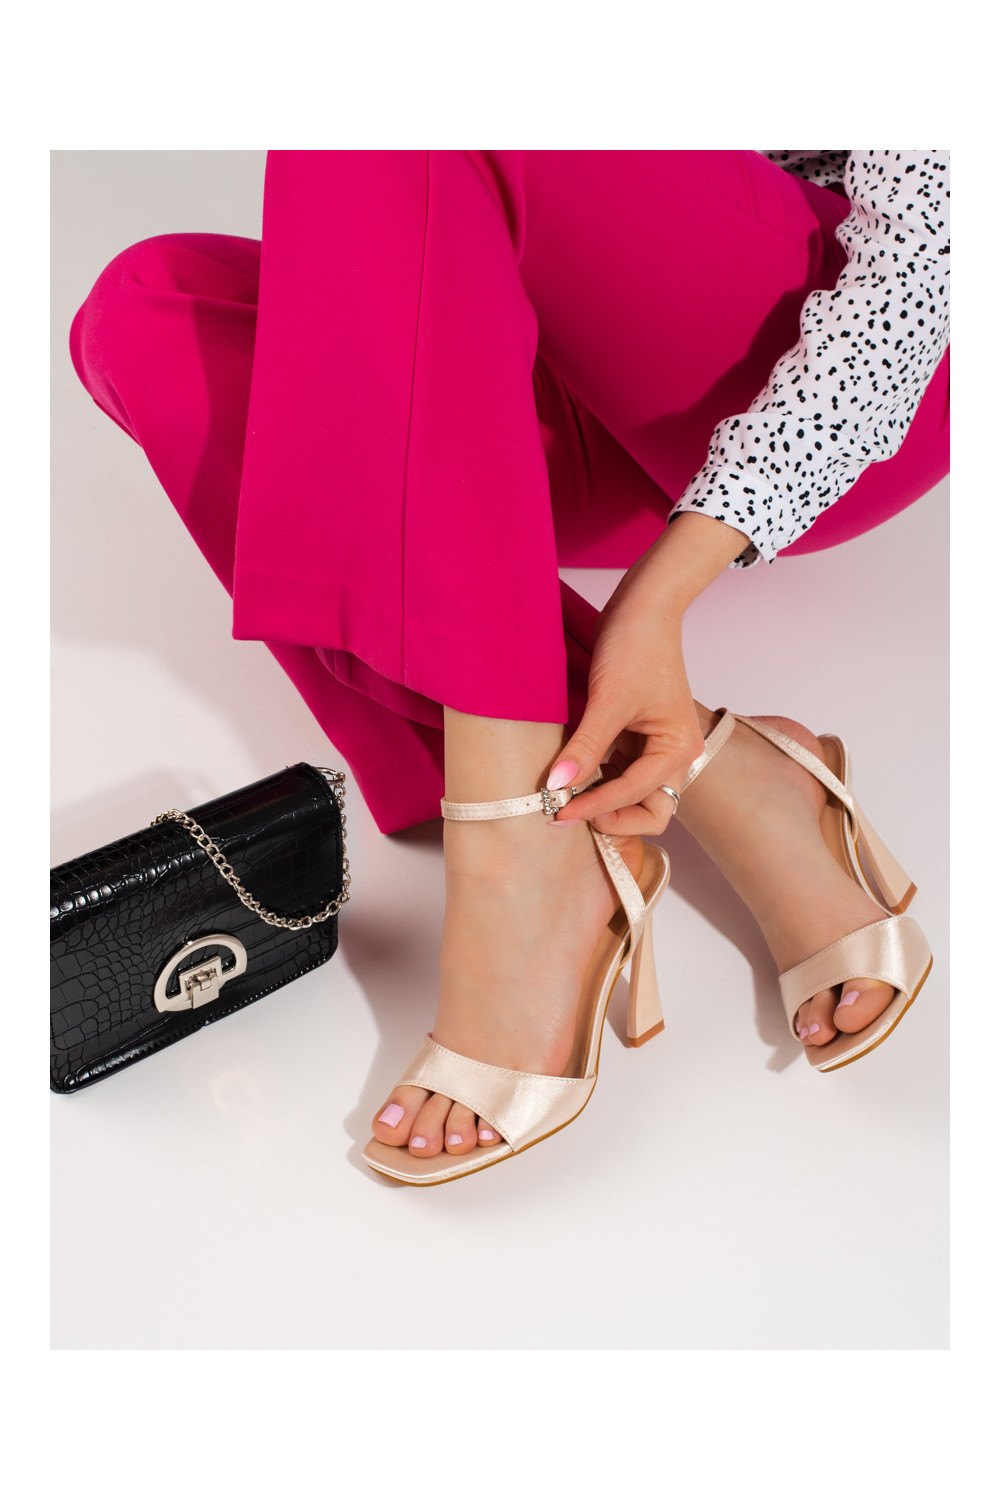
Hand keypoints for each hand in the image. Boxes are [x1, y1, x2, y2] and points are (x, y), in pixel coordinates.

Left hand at [550, 566, 703, 836]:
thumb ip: (585, 747)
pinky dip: (597, 780)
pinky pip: (619, 773)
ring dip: (603, 802)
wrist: (644, 605)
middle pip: (649, 812)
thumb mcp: (608, 700)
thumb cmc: (638, 645)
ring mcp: (656, 747)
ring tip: (564, 797)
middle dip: (613, 818)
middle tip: (568, 812)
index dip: (595, 807)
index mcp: (678, 749)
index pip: (635, 796)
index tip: (557, 811)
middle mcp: (674, 755)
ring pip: (633, 797)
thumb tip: (557, 787)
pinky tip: (570, 775)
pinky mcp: (637, 737)